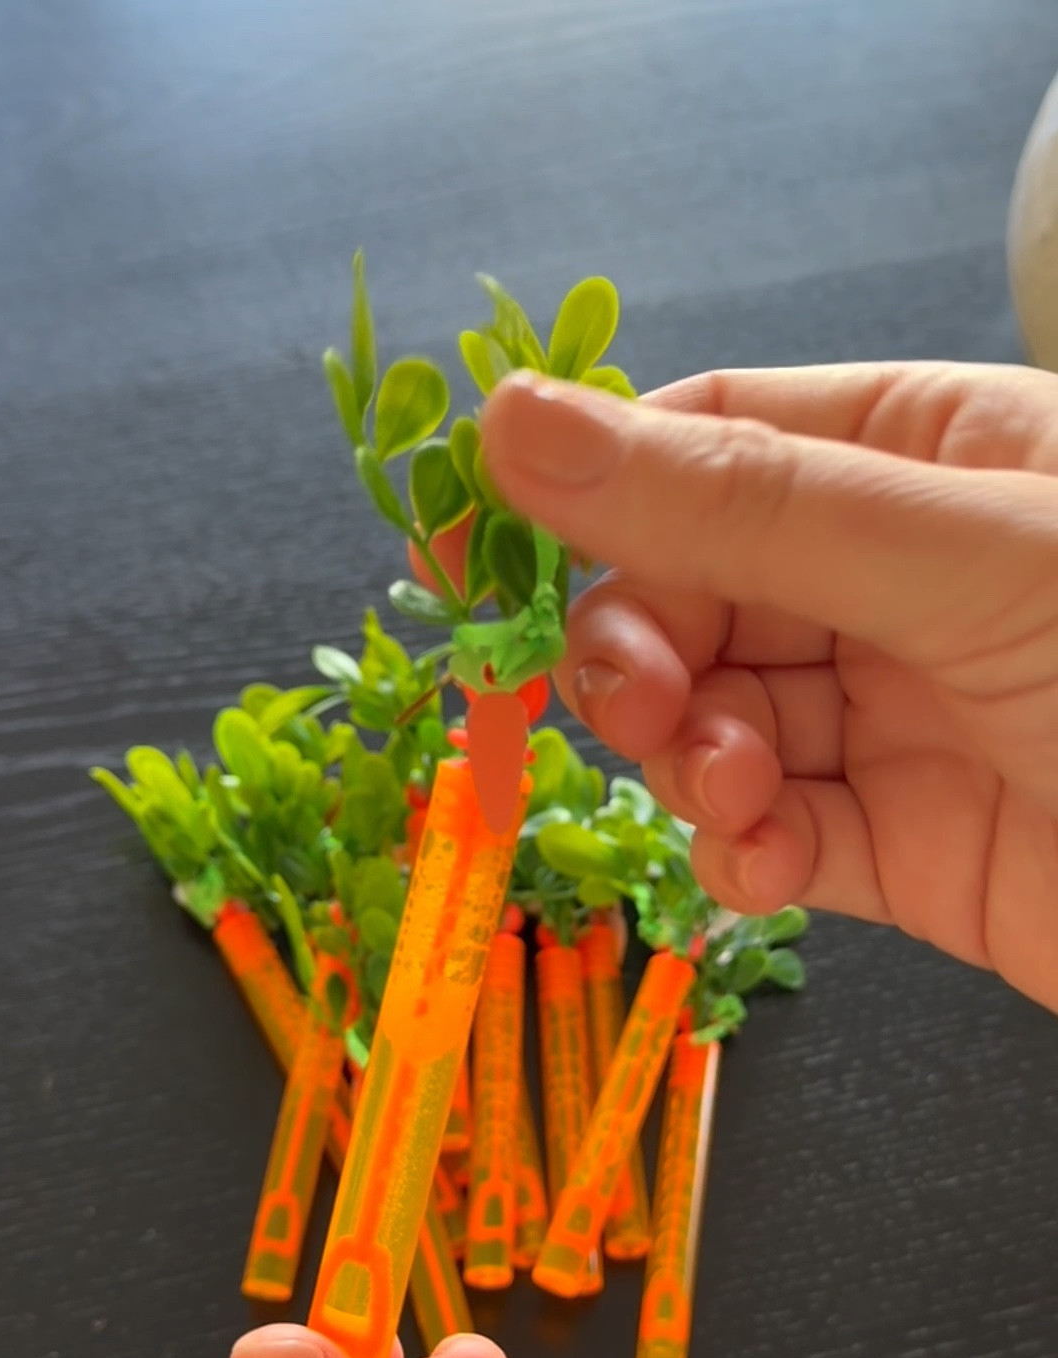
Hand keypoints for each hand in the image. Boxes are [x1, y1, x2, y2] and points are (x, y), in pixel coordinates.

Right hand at [480, 363, 1057, 1013]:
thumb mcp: (964, 556)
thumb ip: (739, 500)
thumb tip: (517, 422)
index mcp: (925, 457)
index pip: (706, 442)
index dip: (581, 487)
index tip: (466, 544)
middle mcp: (898, 579)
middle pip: (684, 592)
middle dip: (635, 646)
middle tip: (633, 697)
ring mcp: (893, 715)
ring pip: (707, 719)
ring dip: (685, 759)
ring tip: (735, 788)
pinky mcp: (898, 846)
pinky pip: (766, 832)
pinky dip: (739, 850)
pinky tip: (768, 862)